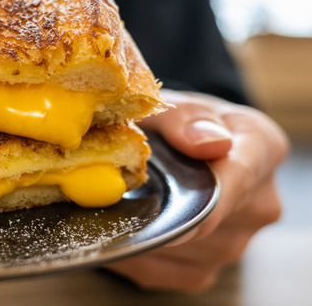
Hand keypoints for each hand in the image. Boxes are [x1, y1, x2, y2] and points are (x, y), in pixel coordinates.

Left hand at [106, 89, 287, 291]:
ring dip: (141, 230)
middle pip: (205, 220)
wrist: (167, 148)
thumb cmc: (173, 124)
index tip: (168, 200)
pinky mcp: (204, 269)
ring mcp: (235, 242)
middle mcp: (259, 203)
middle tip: (114, 189)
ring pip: (179, 250)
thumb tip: (208, 143)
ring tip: (120, 201)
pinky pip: (162, 271)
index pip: (237, 178)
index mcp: (262, 149)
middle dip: (157, 206)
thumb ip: (186, 118)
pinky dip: (132, 253)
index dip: (201, 192)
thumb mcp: (174, 106)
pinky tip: (120, 228)